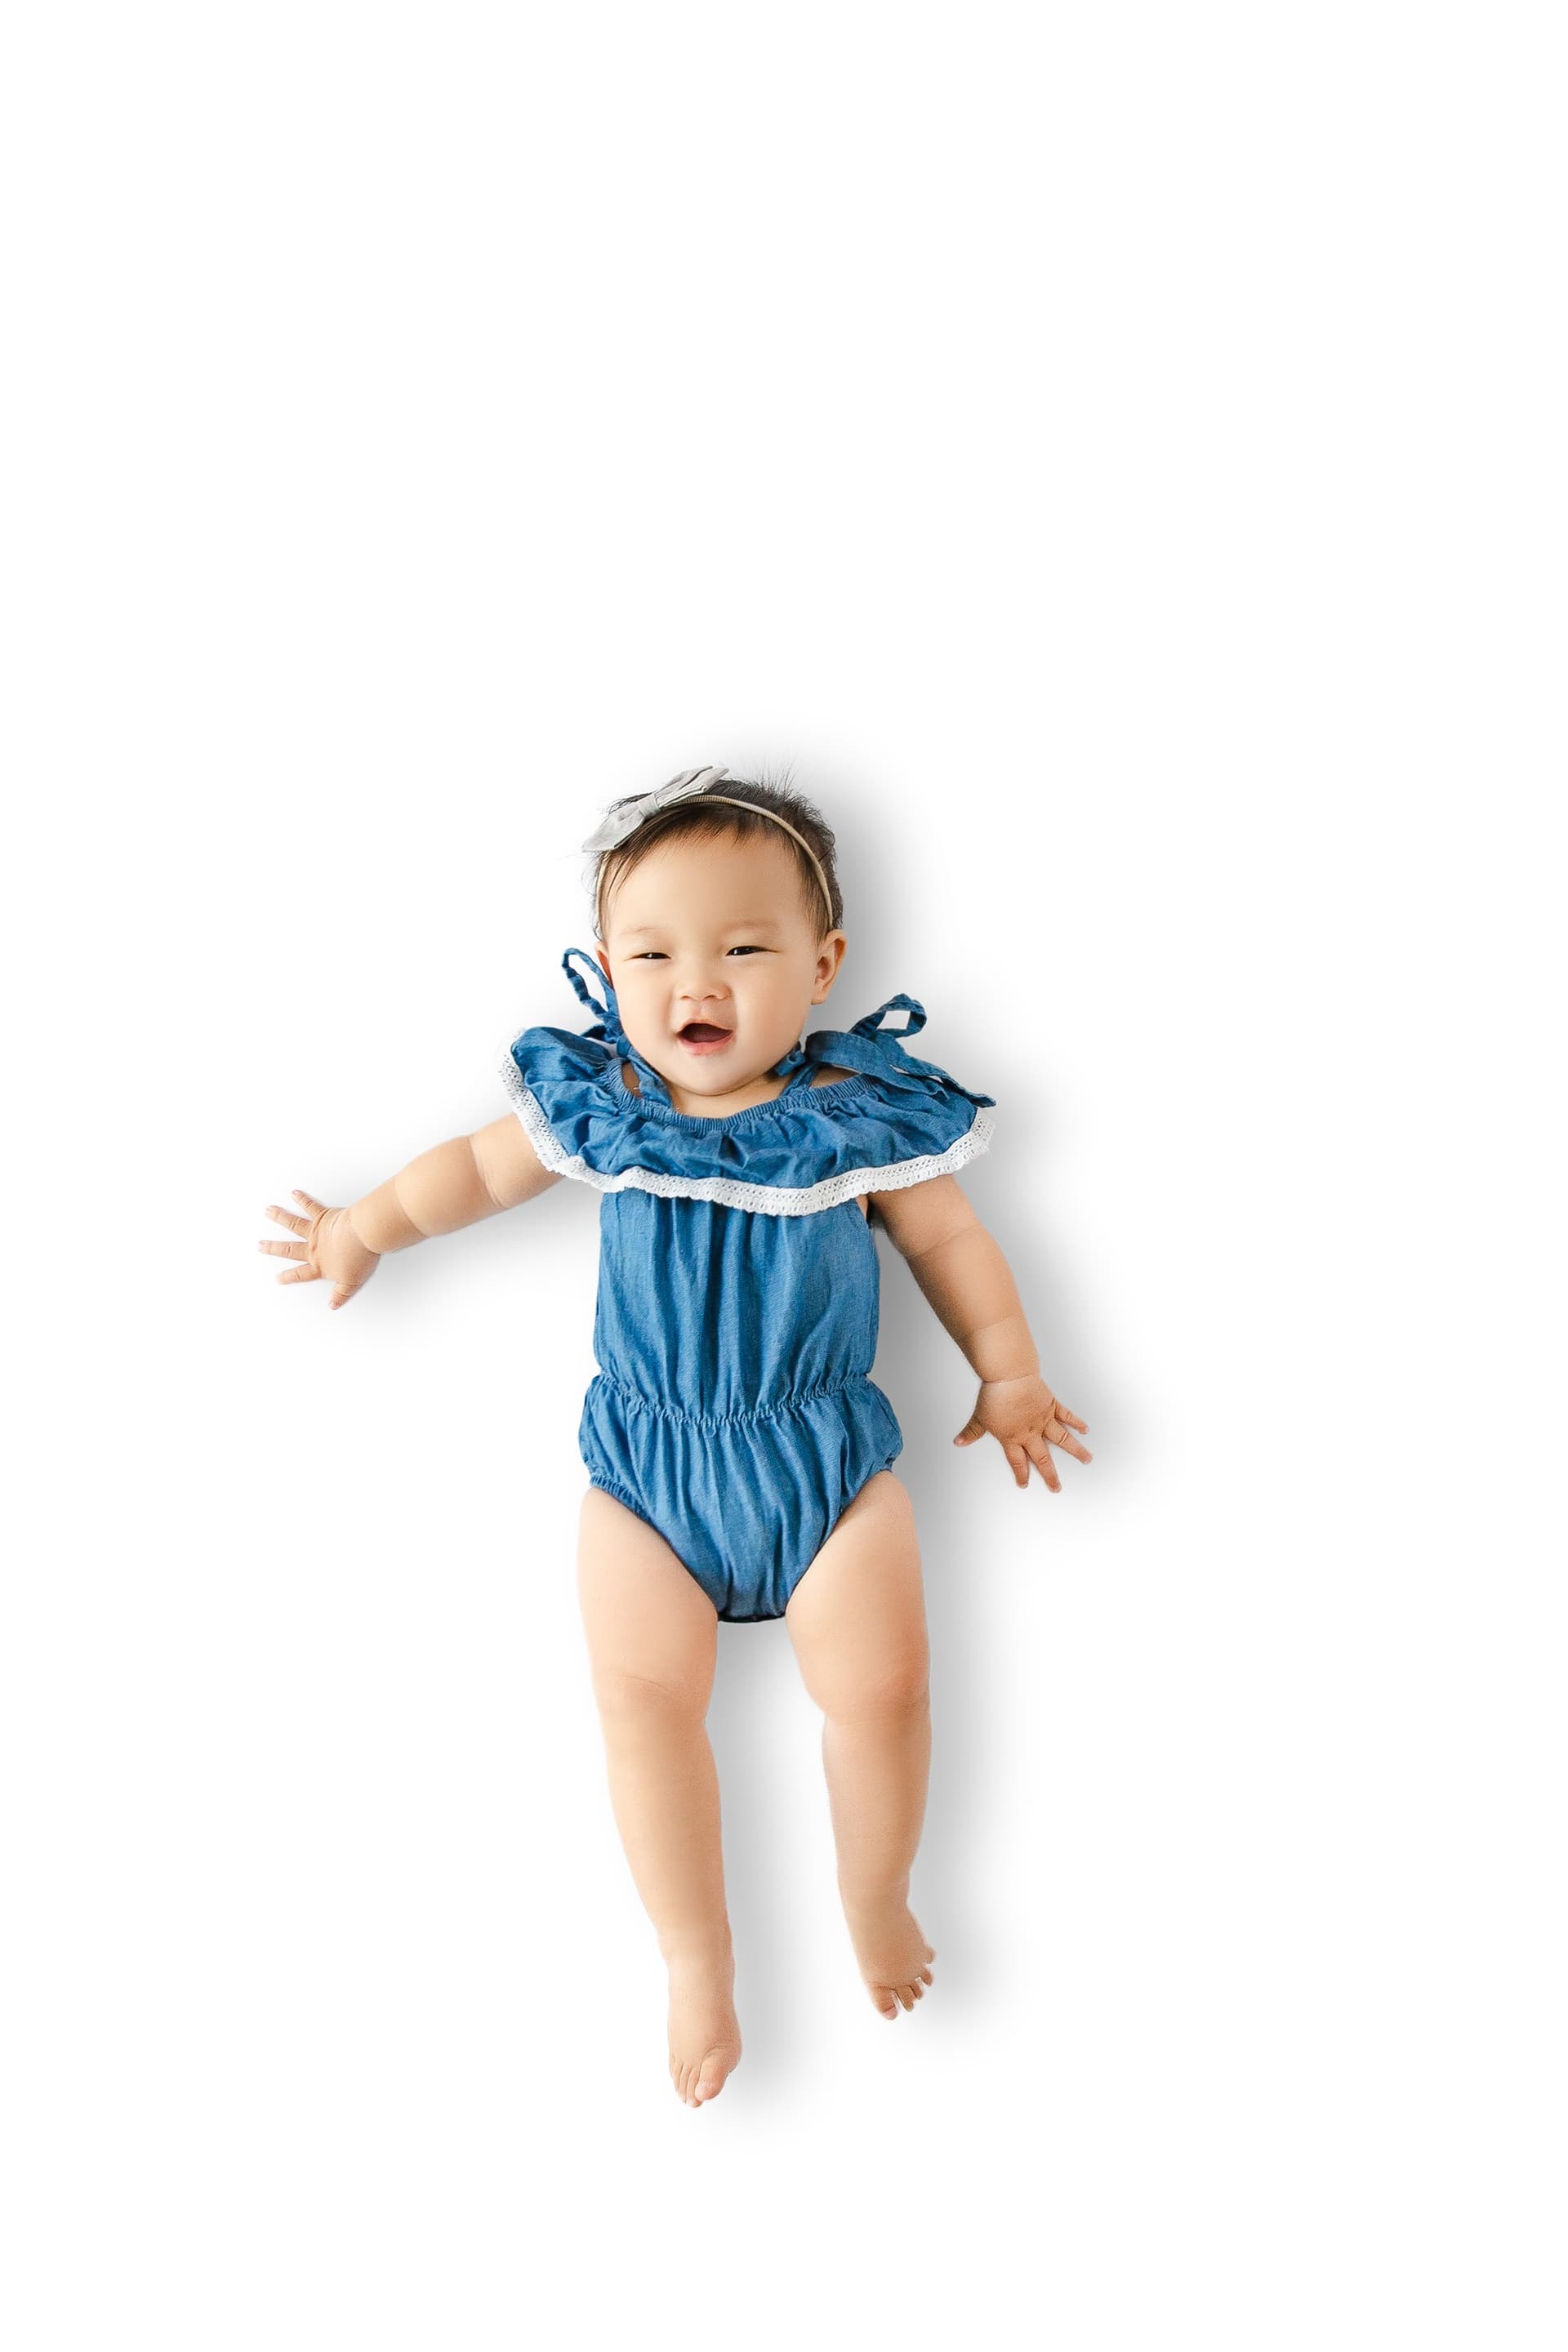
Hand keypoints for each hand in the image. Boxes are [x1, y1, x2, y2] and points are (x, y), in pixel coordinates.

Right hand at [258, 1189, 380, 1311]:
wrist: (362, 1237)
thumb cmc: (358, 1259)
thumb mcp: (351, 1283)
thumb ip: (340, 1294)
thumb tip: (333, 1304)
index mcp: (319, 1265)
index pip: (300, 1273)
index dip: (288, 1277)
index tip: (277, 1278)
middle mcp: (313, 1248)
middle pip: (289, 1248)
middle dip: (273, 1247)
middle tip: (261, 1245)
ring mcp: (316, 1230)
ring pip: (293, 1224)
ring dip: (279, 1217)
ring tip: (268, 1212)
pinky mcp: (324, 1216)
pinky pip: (310, 1206)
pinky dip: (302, 1199)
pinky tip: (294, 1194)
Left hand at [952, 1374, 1091, 1491]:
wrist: (1010, 1376)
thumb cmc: (994, 1395)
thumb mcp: (979, 1417)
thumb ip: (971, 1432)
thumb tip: (959, 1442)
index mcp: (1012, 1437)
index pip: (1017, 1461)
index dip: (1021, 1474)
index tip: (1025, 1483)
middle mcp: (1030, 1432)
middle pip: (1043, 1458)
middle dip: (1050, 1475)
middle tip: (1057, 1487)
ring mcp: (1043, 1419)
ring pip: (1062, 1439)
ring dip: (1076, 1451)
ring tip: (1087, 1460)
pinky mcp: (1051, 1405)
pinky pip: (1066, 1416)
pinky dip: (1076, 1423)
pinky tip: (1085, 1430)